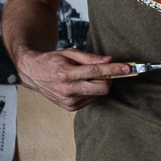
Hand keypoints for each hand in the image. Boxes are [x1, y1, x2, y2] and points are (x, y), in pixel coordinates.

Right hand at [14, 47, 132, 112]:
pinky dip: (92, 92)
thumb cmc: (52, 61)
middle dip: (109, 79)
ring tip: (86, 77)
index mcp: (66, 73)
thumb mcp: (69, 53)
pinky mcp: (70, 108)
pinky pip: (91, 100)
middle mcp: (67, 89)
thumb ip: (90, 58)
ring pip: (98, 95)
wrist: (33, 74)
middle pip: (101, 88)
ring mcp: (68, 101)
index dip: (114, 70)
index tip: (128, 68)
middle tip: (107, 71)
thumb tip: (109, 60)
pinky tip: (82, 85)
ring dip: (99, 85)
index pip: (96, 72)